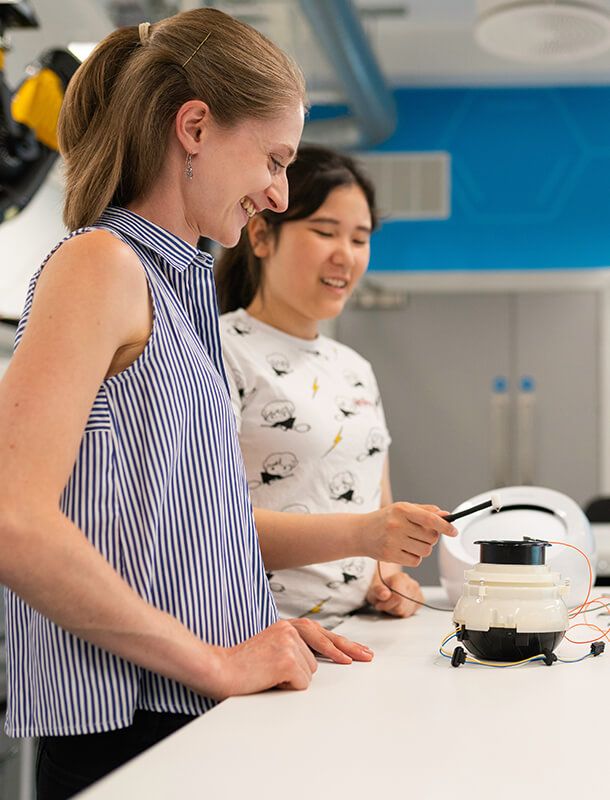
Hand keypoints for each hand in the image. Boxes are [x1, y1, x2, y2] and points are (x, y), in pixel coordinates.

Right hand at [211, 618, 373, 700]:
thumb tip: (314, 662)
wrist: (216, 668)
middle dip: (348, 651)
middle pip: (326, 643)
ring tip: (269, 677)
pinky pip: (301, 682)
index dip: (340, 643)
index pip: (319, 632)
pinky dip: (287, 687)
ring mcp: (289, 642)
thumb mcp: (269, 649)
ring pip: (311, 671)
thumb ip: (290, 649)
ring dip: (294, 680)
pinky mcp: (287, 659)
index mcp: (285, 625)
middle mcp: (289, 629)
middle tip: (367, 658)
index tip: (358, 650)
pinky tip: (269, 681)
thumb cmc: (239, 666)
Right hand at [357, 502, 456, 566]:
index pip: (430, 519)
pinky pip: (416, 561)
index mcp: (402, 510)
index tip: (453, 531)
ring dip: (423, 548)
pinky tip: (403, 550)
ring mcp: (393, 541)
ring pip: (425, 550)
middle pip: (431, 537)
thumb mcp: (403, 509)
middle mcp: (397, 524)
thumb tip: (446, 515)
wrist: (360, 532)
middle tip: (420, 534)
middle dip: (431, 537)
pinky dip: (414, 557)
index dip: (445, 526)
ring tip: (410, 542)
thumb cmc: (384, 520)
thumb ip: (425, 511)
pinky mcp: (390, 555)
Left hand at [366, 569, 423, 616]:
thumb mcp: (374, 589)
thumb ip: (378, 591)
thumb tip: (385, 594)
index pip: (398, 598)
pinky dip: (403, 612)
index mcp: (401, 578)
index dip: (387, 605)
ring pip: (406, 612)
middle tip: (385, 604)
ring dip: (396, 611)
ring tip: (392, 603)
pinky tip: (399, 605)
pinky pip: (410, 614)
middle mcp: (412, 584)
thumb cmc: (382, 589)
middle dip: (391, 608)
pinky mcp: (421, 601)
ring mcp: (418, 592)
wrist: (388, 588)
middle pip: (401, 606)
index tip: (379, 605)